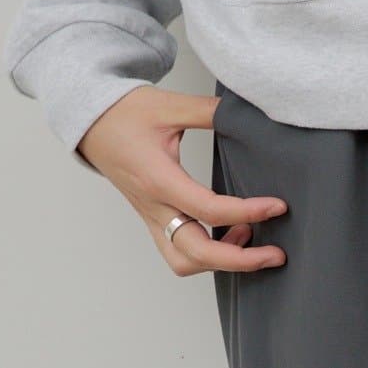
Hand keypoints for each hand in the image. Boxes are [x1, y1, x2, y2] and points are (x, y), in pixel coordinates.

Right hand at [78, 87, 286, 277]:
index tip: (277, 206)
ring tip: (250, 238)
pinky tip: (232, 233)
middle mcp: (154, 207)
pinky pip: (180, 254)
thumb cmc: (123, 112)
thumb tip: (249, 116)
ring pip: (185, 262)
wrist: (89, 121)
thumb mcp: (169, 105)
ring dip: (220, 261)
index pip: (209, 210)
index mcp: (159, 179)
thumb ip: (210, 112)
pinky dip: (208, 256)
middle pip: (197, 253)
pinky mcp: (153, 221)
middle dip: (241, 261)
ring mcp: (151, 218)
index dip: (248, 212)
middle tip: (276, 254)